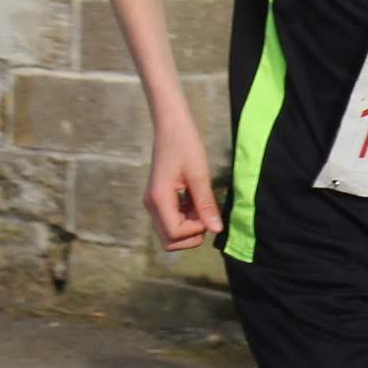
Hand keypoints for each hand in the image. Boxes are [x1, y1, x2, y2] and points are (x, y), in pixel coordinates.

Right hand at [146, 124, 216, 252]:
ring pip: (170, 234)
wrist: (171, 125)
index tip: (208, 211)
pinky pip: (172, 221)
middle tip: (205, 212)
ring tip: (201, 205)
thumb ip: (206, 204)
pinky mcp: (159, 200)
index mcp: (159, 199)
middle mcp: (151, 205)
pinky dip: (186, 219)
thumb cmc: (185, 144)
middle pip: (170, 241)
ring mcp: (153, 204)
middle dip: (192, 234)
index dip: (196, 229)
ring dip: (190, 227)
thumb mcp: (200, 174)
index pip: (175, 234)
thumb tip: (216, 230)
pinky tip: (196, 201)